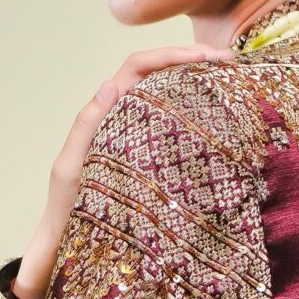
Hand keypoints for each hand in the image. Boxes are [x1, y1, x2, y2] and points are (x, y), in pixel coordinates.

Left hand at [14, 47, 217, 298]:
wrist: (68, 243)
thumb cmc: (67, 208)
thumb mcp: (71, 168)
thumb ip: (87, 128)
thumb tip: (109, 84)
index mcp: (102, 113)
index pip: (137, 67)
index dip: (169, 55)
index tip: (204, 58)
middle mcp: (121, 117)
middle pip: (158, 73)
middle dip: (192, 60)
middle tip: (230, 62)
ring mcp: (137, 135)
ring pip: (168, 94)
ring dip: (198, 81)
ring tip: (232, 80)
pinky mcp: (150, 156)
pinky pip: (173, 125)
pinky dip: (195, 111)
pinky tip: (220, 117)